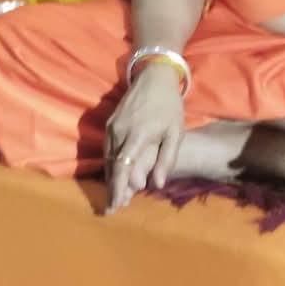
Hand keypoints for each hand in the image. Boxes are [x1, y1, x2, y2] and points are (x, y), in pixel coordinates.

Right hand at [104, 66, 185, 214]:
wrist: (154, 76)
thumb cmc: (169, 105)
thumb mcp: (175, 132)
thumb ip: (166, 159)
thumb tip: (157, 184)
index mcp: (138, 135)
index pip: (123, 168)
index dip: (118, 189)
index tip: (115, 206)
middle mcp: (119, 132)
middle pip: (113, 167)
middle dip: (113, 189)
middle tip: (113, 209)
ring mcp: (112, 127)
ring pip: (108, 159)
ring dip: (111, 178)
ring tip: (115, 197)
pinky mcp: (109, 123)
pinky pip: (108, 149)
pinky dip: (111, 164)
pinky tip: (116, 175)